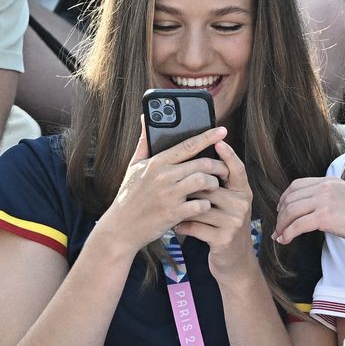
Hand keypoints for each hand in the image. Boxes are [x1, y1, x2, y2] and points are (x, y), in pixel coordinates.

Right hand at [97, 123, 230, 248]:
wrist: (120, 227)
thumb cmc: (129, 196)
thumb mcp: (134, 167)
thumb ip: (144, 142)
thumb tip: (145, 117)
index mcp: (156, 162)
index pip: (187, 145)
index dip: (208, 136)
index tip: (222, 131)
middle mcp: (163, 176)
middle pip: (201, 163)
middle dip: (218, 165)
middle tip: (224, 169)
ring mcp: (169, 194)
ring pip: (203, 181)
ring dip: (213, 183)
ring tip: (214, 186)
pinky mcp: (173, 213)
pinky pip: (200, 205)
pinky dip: (206, 205)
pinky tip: (204, 206)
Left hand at [176, 141, 255, 279]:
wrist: (233, 262)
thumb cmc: (223, 227)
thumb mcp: (228, 205)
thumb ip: (218, 184)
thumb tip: (200, 158)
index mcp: (242, 192)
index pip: (237, 169)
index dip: (228, 155)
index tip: (218, 140)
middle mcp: (242, 205)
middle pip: (211, 185)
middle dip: (189, 188)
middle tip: (173, 188)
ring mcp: (234, 223)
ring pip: (199, 205)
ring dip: (182, 208)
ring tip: (171, 209)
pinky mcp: (223, 239)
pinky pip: (195, 225)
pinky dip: (182, 225)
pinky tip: (176, 226)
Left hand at [274, 177, 344, 249]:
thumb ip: (330, 200)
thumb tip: (313, 213)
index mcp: (331, 181)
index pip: (297, 185)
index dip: (285, 198)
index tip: (280, 211)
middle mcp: (326, 186)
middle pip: (291, 197)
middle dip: (280, 214)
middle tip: (277, 227)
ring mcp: (325, 200)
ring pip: (291, 210)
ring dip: (281, 225)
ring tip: (279, 236)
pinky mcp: (326, 216)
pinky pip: (298, 224)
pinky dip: (288, 233)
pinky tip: (285, 240)